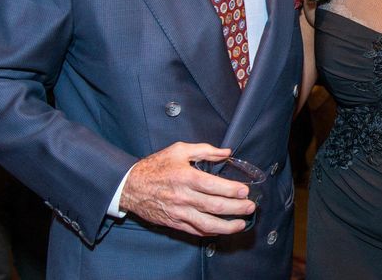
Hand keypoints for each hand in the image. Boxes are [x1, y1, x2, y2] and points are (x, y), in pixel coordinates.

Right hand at [120, 142, 256, 236]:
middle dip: (237, 208)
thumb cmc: (156, 166)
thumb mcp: (179, 150)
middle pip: (215, 206)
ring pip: (207, 224)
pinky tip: (222, 229)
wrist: (130, 186)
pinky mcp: (174, 223)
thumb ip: (205, 150)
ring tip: (242, 224)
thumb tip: (227, 153)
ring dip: (228, 226)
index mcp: (186, 177)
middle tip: (251, 207)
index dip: (232, 190)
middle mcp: (183, 197)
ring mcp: (179, 212)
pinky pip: (195, 231)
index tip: (245, 191)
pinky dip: (211, 231)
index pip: (214, 186)